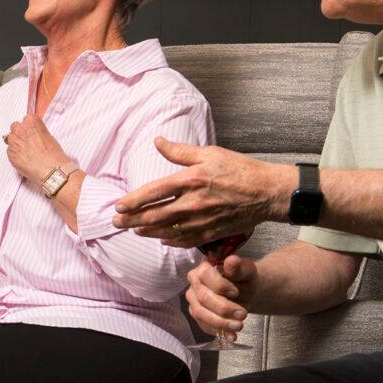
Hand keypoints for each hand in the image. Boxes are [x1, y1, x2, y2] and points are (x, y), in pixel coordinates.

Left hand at [3, 114, 74, 190]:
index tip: (33, 132)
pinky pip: (10, 151)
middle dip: (20, 133)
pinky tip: (24, 159)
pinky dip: (15, 154)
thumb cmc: (53, 154)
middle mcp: (20, 129)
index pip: (26, 119)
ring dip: (16, 143)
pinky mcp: (10, 153)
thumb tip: (33, 133)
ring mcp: (13, 141)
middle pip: (15, 126)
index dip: (30, 127)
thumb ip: (37, 131)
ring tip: (26, 152)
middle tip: (28, 142)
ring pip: (11, 139)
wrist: (50, 169)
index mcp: (31, 121)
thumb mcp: (48, 136)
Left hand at [116, 138, 291, 244]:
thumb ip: (180, 151)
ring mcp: (201, 220)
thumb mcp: (209, 153)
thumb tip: (158, 141)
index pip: (153, 193)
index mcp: (190, 180)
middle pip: (154, 215)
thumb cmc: (240, 169)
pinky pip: (185, 240)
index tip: (118, 206)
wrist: (267, 192)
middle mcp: (192, 203)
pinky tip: (161, 239)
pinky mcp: (211, 232)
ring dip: (147, 231)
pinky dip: (171, 241)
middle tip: (116, 223)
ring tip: (134, 230)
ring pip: (166, 230)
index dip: (133, 201)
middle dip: (132, 220)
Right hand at [186, 253, 254, 342]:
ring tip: (239, 325)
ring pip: (200, 314)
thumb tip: (232, 260)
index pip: (205, 275)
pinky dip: (218, 332)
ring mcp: (193, 300)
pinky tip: (231, 335)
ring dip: (221, 323)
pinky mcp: (198, 314)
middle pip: (203, 298)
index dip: (220, 286)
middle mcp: (194, 283)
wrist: (246, 292)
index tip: (236, 292)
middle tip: (243, 314)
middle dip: (224, 309)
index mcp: (203, 267)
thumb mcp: (247, 271)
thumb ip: (240, 267)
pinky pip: (204, 326)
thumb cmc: (245, 278)